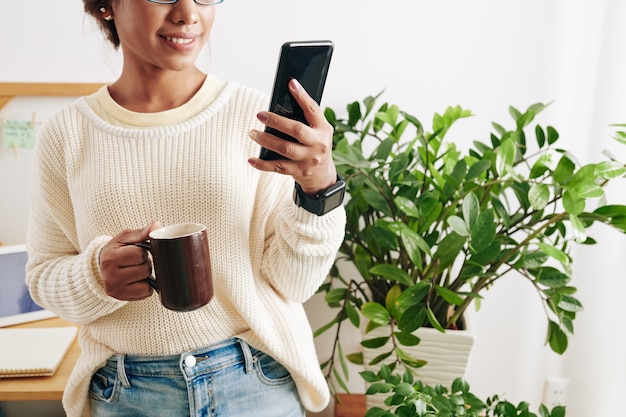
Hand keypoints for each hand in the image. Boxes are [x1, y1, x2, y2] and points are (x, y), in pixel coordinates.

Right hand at [99, 220, 160, 301]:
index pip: (140, 254)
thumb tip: (157, 225)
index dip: (142, 252)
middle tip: (135, 262)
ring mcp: (115, 289)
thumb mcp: (126, 238)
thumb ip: (142, 232)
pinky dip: (145, 287)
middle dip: (145, 264)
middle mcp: (110, 275)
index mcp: (110, 257)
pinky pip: (146, 293)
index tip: (134, 252)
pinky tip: (135, 281)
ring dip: (146, 276)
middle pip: (145, 269)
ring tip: (135, 270)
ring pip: (147, 282)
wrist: (101, 267)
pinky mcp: (121, 298)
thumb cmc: (117, 250)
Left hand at [247, 78, 336, 194]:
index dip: (302, 96)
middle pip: (296, 130)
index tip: (291, 84)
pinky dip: (262, 164)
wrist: (323, 176)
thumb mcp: (319, 131)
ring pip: (284, 148)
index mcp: (322, 129)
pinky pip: (278, 167)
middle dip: (276, 121)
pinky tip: (251, 160)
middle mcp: (317, 144)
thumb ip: (307, 118)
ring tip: (252, 133)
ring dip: (265, 140)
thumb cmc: (316, 147)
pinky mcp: (298, 172)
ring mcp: (308, 159)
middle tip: (260, 115)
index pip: (313, 110)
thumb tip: (285, 101)